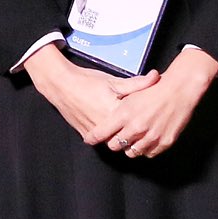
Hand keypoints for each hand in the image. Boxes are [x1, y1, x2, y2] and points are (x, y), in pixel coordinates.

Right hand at [23, 43, 157, 143]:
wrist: (61, 85)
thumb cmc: (87, 81)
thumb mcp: (114, 81)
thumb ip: (137, 83)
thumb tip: (156, 77)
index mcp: (115, 114)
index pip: (136, 125)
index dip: (146, 122)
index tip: (152, 118)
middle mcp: (104, 128)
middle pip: (126, 137)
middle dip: (134, 134)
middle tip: (143, 126)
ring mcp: (94, 133)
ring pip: (113, 141)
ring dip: (121, 137)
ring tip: (129, 128)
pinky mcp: (85, 134)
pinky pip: (101, 141)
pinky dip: (108, 136)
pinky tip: (112, 128)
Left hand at [101, 48, 217, 158]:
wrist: (181, 88)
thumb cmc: (156, 87)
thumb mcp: (132, 92)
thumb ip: (117, 107)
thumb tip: (104, 117)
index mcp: (125, 113)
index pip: (101, 132)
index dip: (93, 137)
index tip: (90, 139)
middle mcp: (136, 127)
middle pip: (115, 145)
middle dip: (113, 142)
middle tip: (116, 136)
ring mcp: (151, 136)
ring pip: (131, 152)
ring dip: (130, 146)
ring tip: (133, 137)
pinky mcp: (164, 142)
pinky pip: (148, 153)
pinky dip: (145, 148)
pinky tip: (146, 139)